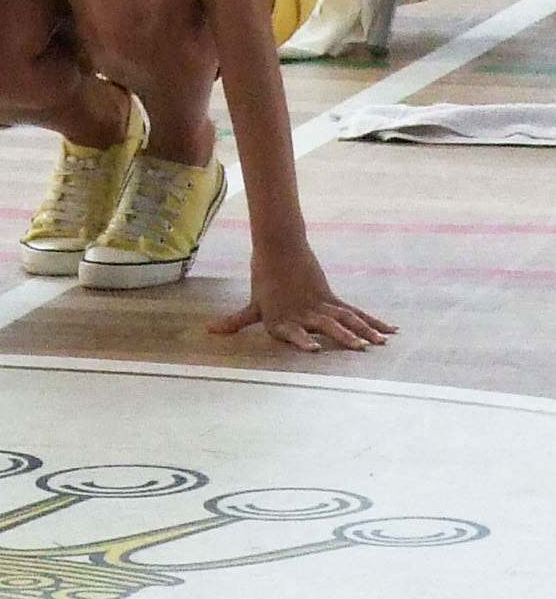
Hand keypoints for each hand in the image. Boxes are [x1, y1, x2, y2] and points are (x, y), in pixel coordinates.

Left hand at [211, 251, 393, 351]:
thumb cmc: (264, 281)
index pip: (291, 333)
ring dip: (363, 331)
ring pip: (346, 319)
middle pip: (326, 326)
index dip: (302, 341)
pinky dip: (372, 321)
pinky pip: (355, 312)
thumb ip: (234, 322)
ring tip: (378, 343)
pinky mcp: (332, 299)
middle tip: (359, 347)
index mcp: (282, 319)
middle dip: (343, 337)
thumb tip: (208, 330)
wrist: (278, 249)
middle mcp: (303, 314)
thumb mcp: (251, 305)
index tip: (313, 349)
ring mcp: (320, 305)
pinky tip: (390, 330)